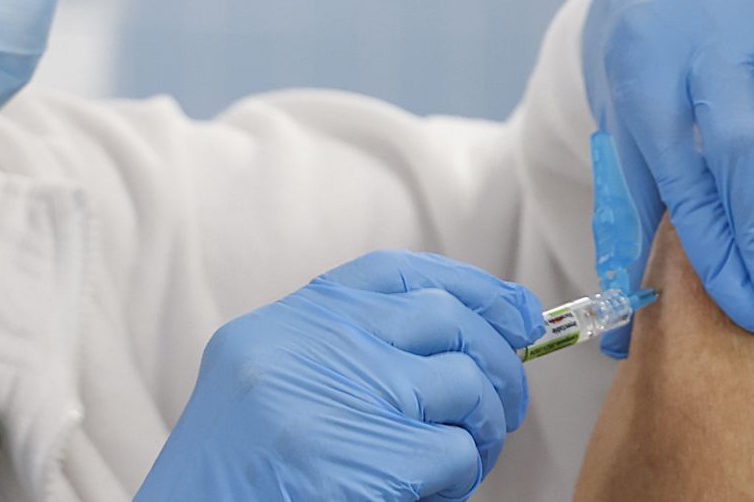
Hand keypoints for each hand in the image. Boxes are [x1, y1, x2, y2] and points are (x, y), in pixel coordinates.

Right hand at [135, 251, 544, 501]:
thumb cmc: (238, 481)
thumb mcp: (272, 388)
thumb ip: (346, 355)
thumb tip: (465, 341)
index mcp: (283, 326)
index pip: (396, 273)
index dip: (470, 286)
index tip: (516, 311)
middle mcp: (308, 346)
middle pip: (446, 319)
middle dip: (500, 360)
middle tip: (507, 403)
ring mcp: (335, 398)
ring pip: (465, 385)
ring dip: (484, 429)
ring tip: (465, 460)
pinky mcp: (363, 459)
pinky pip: (456, 454)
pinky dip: (461, 479)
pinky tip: (431, 494)